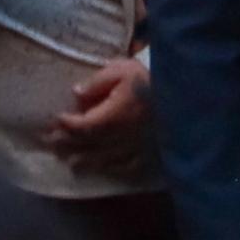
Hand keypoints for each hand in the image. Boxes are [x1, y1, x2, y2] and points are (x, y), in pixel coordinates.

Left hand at [42, 55, 153, 174]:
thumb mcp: (124, 70)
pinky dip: (111, 169)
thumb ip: (99, 81)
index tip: (56, 120)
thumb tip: (76, 92)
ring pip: (105, 160)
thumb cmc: (153, 81)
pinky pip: (126, 168)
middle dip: (69, 144)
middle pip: (90, 145)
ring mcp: (136, 150)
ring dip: (85, 161)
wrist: (189, 101)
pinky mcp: (150, 157)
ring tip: (70, 163)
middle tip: (51, 145)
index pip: (83, 125)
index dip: (67, 125)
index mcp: (114, 116)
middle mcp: (121, 138)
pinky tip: (103, 169)